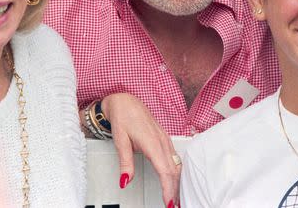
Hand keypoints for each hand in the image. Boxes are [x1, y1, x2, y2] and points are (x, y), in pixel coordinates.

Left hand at [101, 93, 180, 207]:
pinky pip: (175, 158)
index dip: (168, 189)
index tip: (169, 202)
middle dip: (175, 190)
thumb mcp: (120, 141)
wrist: (125, 101)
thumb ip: (125, 163)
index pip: (165, 171)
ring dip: (177, 183)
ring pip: (176, 165)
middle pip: (173, 171)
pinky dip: (176, 173)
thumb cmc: (122, 117)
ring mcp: (165, 139)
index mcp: (152, 142)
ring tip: (175, 198)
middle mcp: (162, 141)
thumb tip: (125, 181)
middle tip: (174, 206)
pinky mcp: (165, 139)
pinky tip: (174, 180)